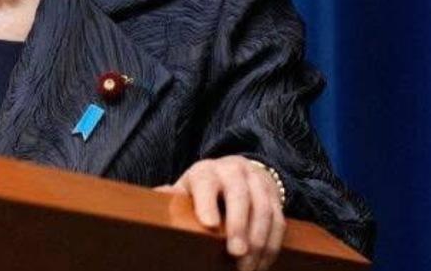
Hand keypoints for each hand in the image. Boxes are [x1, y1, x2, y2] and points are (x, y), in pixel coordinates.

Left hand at [156, 155, 286, 270]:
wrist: (237, 170)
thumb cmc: (205, 187)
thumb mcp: (187, 188)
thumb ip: (172, 196)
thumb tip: (151, 201)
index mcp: (207, 171)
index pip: (206, 184)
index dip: (207, 203)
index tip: (208, 225)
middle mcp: (234, 172)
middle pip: (239, 197)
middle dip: (239, 226)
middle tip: (236, 253)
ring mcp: (258, 183)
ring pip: (264, 211)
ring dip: (258, 242)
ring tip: (248, 267)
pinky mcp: (276, 198)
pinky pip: (279, 223)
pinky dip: (272, 246)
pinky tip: (262, 263)